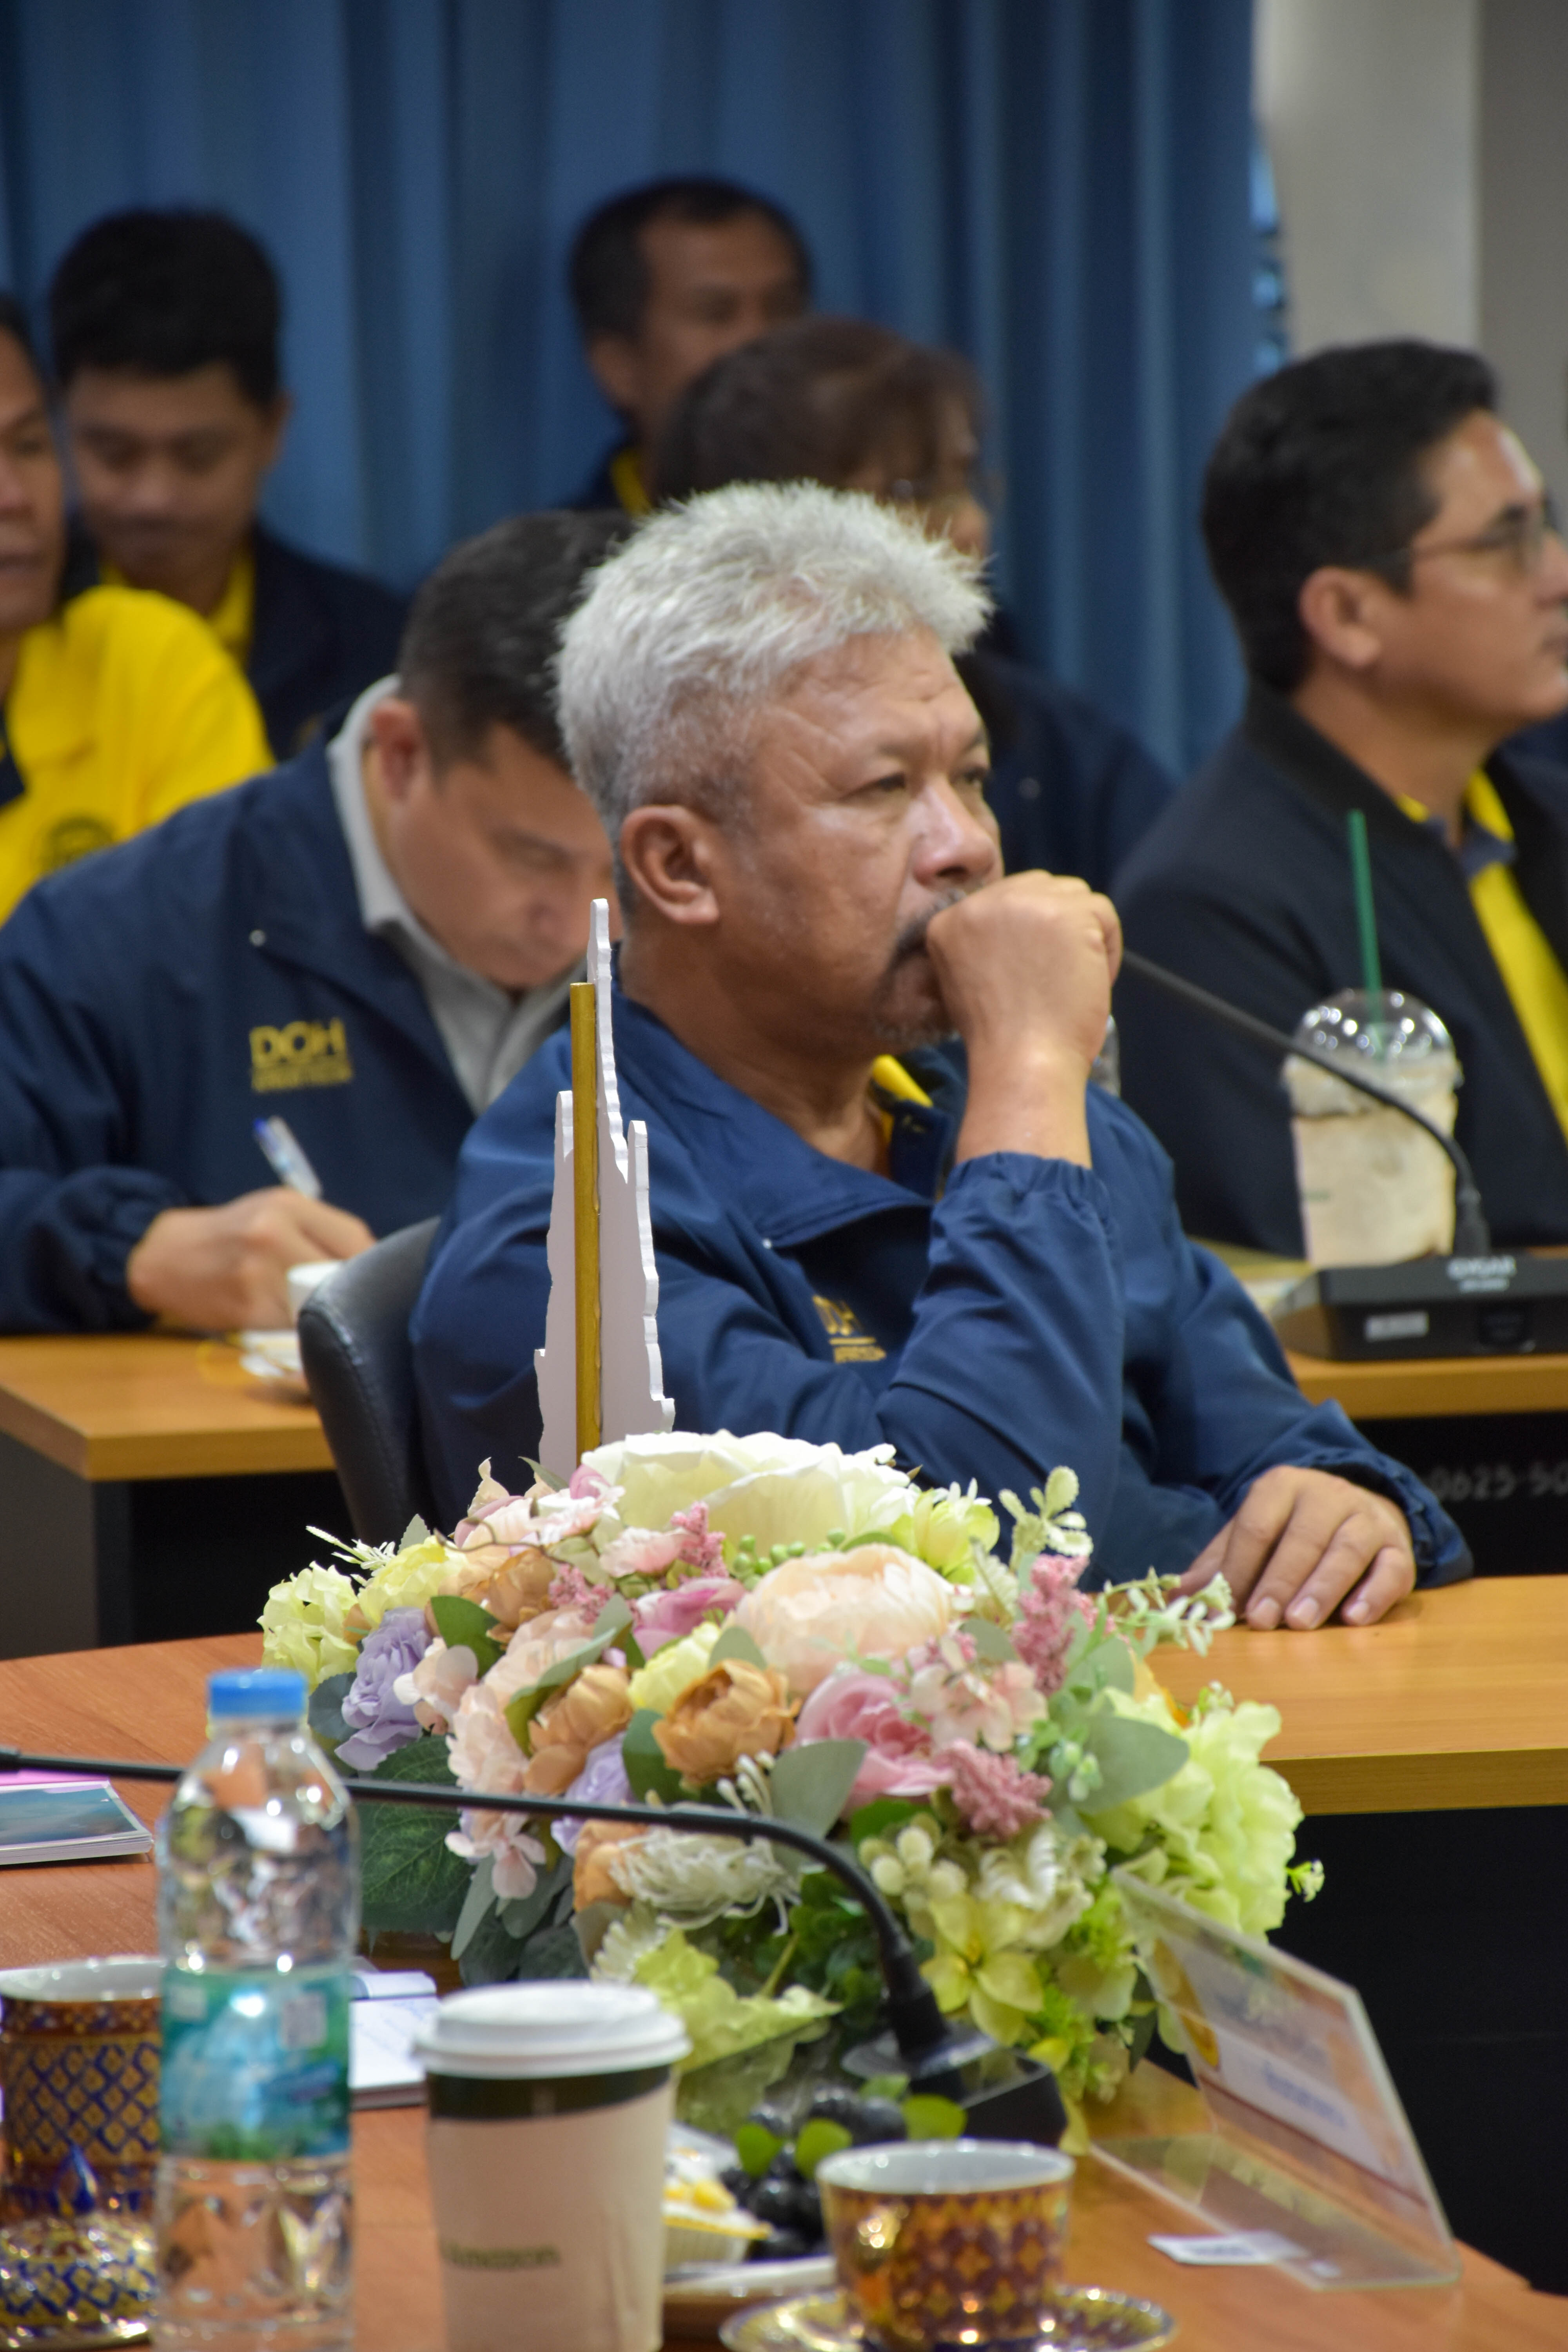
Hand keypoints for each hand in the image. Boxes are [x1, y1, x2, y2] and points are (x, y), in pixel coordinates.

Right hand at [125, 1189, 374, 1331]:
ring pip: (319, 1304)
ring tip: (319, 1314)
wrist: (166, 1256)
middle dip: (350, 1292)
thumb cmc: (231, 1234)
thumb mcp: (274, 1212)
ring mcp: (258, 1273)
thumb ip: (320, 1230)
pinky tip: (293, 1324)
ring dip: (326, 1315)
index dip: (371, 1264)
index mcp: (288, 1206)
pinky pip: (293, 1326)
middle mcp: (273, 1235)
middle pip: (341, 1273)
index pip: (355, 1238)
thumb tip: (372, 1265)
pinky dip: (301, 1330)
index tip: (371, 1279)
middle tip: (348, 1302)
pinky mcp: (246, 1309)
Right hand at [927, 872, 1120, 1165]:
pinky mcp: (1064, 913)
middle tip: (1056, 978)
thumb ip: (988, 943)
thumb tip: (1028, 927)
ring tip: (1072, 980)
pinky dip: (1107, 949)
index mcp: (949, 921)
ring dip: (1084, 935)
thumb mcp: (969, 981)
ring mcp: (1022, 903)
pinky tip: (1091, 981)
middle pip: (1041, 888)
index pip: (1007, 900)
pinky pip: (1103, 913)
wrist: (1021, 1065)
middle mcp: (979, 903)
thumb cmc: (1003, 1040)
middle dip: (1059, 928)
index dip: (1031, 934)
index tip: (1033, 973)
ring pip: (1074, 897)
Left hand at [1176, 1466, 1415, 1629]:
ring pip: (1348, 1550)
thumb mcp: (1251, 1537)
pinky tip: (1355, 1618)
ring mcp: (1367, 1519)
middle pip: (1304, 1537)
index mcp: (1281, 1487)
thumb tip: (1177, 1600)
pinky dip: (1375, 1594)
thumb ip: (1217, 1566)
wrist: (1356, 1511)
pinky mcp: (1399, 1546)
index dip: (1241, 1568)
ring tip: (1301, 1623)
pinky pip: (1393, 1568)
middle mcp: (1327, 1495)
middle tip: (1264, 1620)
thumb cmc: (1291, 1531)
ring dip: (1323, 1588)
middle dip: (1281, 1581)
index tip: (1228, 1607)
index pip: (1257, 1526)